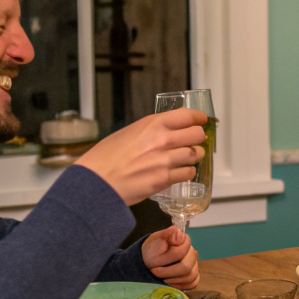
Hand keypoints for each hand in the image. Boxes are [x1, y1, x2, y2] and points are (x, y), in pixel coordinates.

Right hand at [75, 109, 206, 204]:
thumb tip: (166, 132)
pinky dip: (187, 172)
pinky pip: (188, 173)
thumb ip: (150, 131)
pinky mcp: (165, 179)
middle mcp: (162, 139)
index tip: (201, 120)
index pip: (187, 115)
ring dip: (194, 155)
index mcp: (152, 124)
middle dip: (198, 137)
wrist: (96, 182)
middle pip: (197, 134)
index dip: (198, 118)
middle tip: (194, 141)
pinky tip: (180, 172)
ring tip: (188, 157)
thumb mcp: (127, 133)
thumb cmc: (105, 158)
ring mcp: (166, 160)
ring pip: (196, 154)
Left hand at [142, 226, 200, 289]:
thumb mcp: (157, 239)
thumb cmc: (152, 249)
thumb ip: (169, 234)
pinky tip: (170, 283)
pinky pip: (193, 283)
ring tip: (162, 278)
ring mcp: (194, 265)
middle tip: (155, 272)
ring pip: (191, 276)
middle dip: (169, 272)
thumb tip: (181, 235)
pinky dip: (181, 285)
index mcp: (185, 242)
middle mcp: (192, 253)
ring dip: (173, 280)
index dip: (169, 258)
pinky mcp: (192, 276)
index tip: (156, 261)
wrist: (147, 260)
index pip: (184, 251)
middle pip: (187, 267)